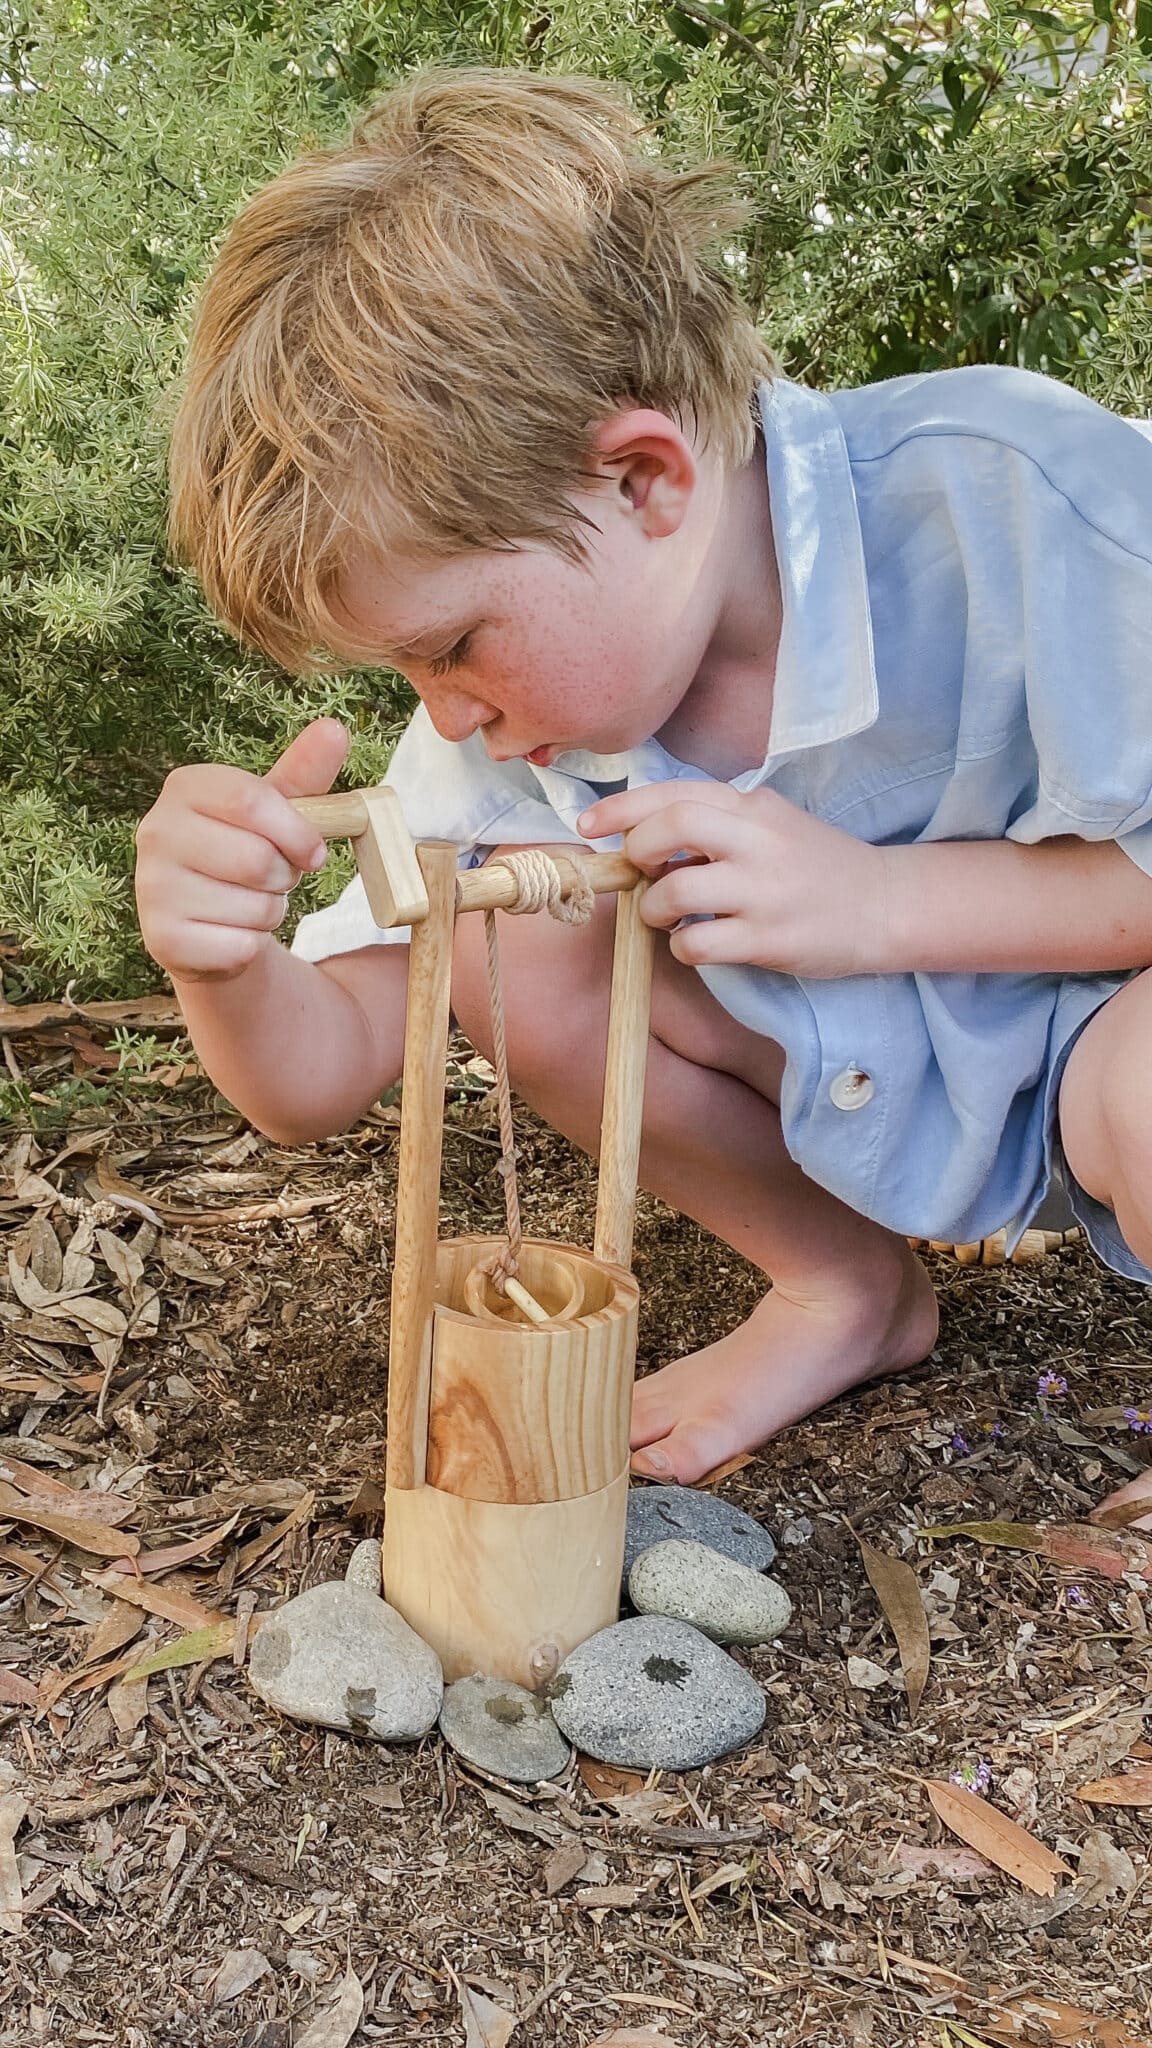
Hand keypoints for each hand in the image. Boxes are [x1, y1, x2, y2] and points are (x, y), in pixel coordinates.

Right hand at [134, 718, 349, 983]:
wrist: (207, 920)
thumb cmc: (246, 850)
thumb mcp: (277, 811)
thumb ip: (305, 772)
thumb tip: (335, 729)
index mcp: (184, 788)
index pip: (251, 800)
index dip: (296, 831)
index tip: (314, 852)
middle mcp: (156, 832)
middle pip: (256, 858)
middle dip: (283, 876)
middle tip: (270, 877)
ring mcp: (153, 887)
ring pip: (254, 907)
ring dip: (269, 912)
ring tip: (247, 901)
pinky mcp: (161, 940)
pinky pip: (241, 946)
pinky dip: (251, 945)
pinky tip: (230, 931)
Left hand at [577, 781, 889, 978]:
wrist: (885, 904)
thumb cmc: (817, 865)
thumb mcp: (772, 824)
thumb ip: (718, 823)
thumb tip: (643, 836)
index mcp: (754, 806)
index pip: (675, 792)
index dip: (621, 807)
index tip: (589, 825)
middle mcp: (759, 841)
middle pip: (670, 827)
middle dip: (636, 851)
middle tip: (640, 872)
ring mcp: (765, 891)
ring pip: (675, 891)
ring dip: (654, 908)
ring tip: (666, 915)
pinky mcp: (770, 939)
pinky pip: (698, 944)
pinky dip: (683, 947)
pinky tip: (699, 944)